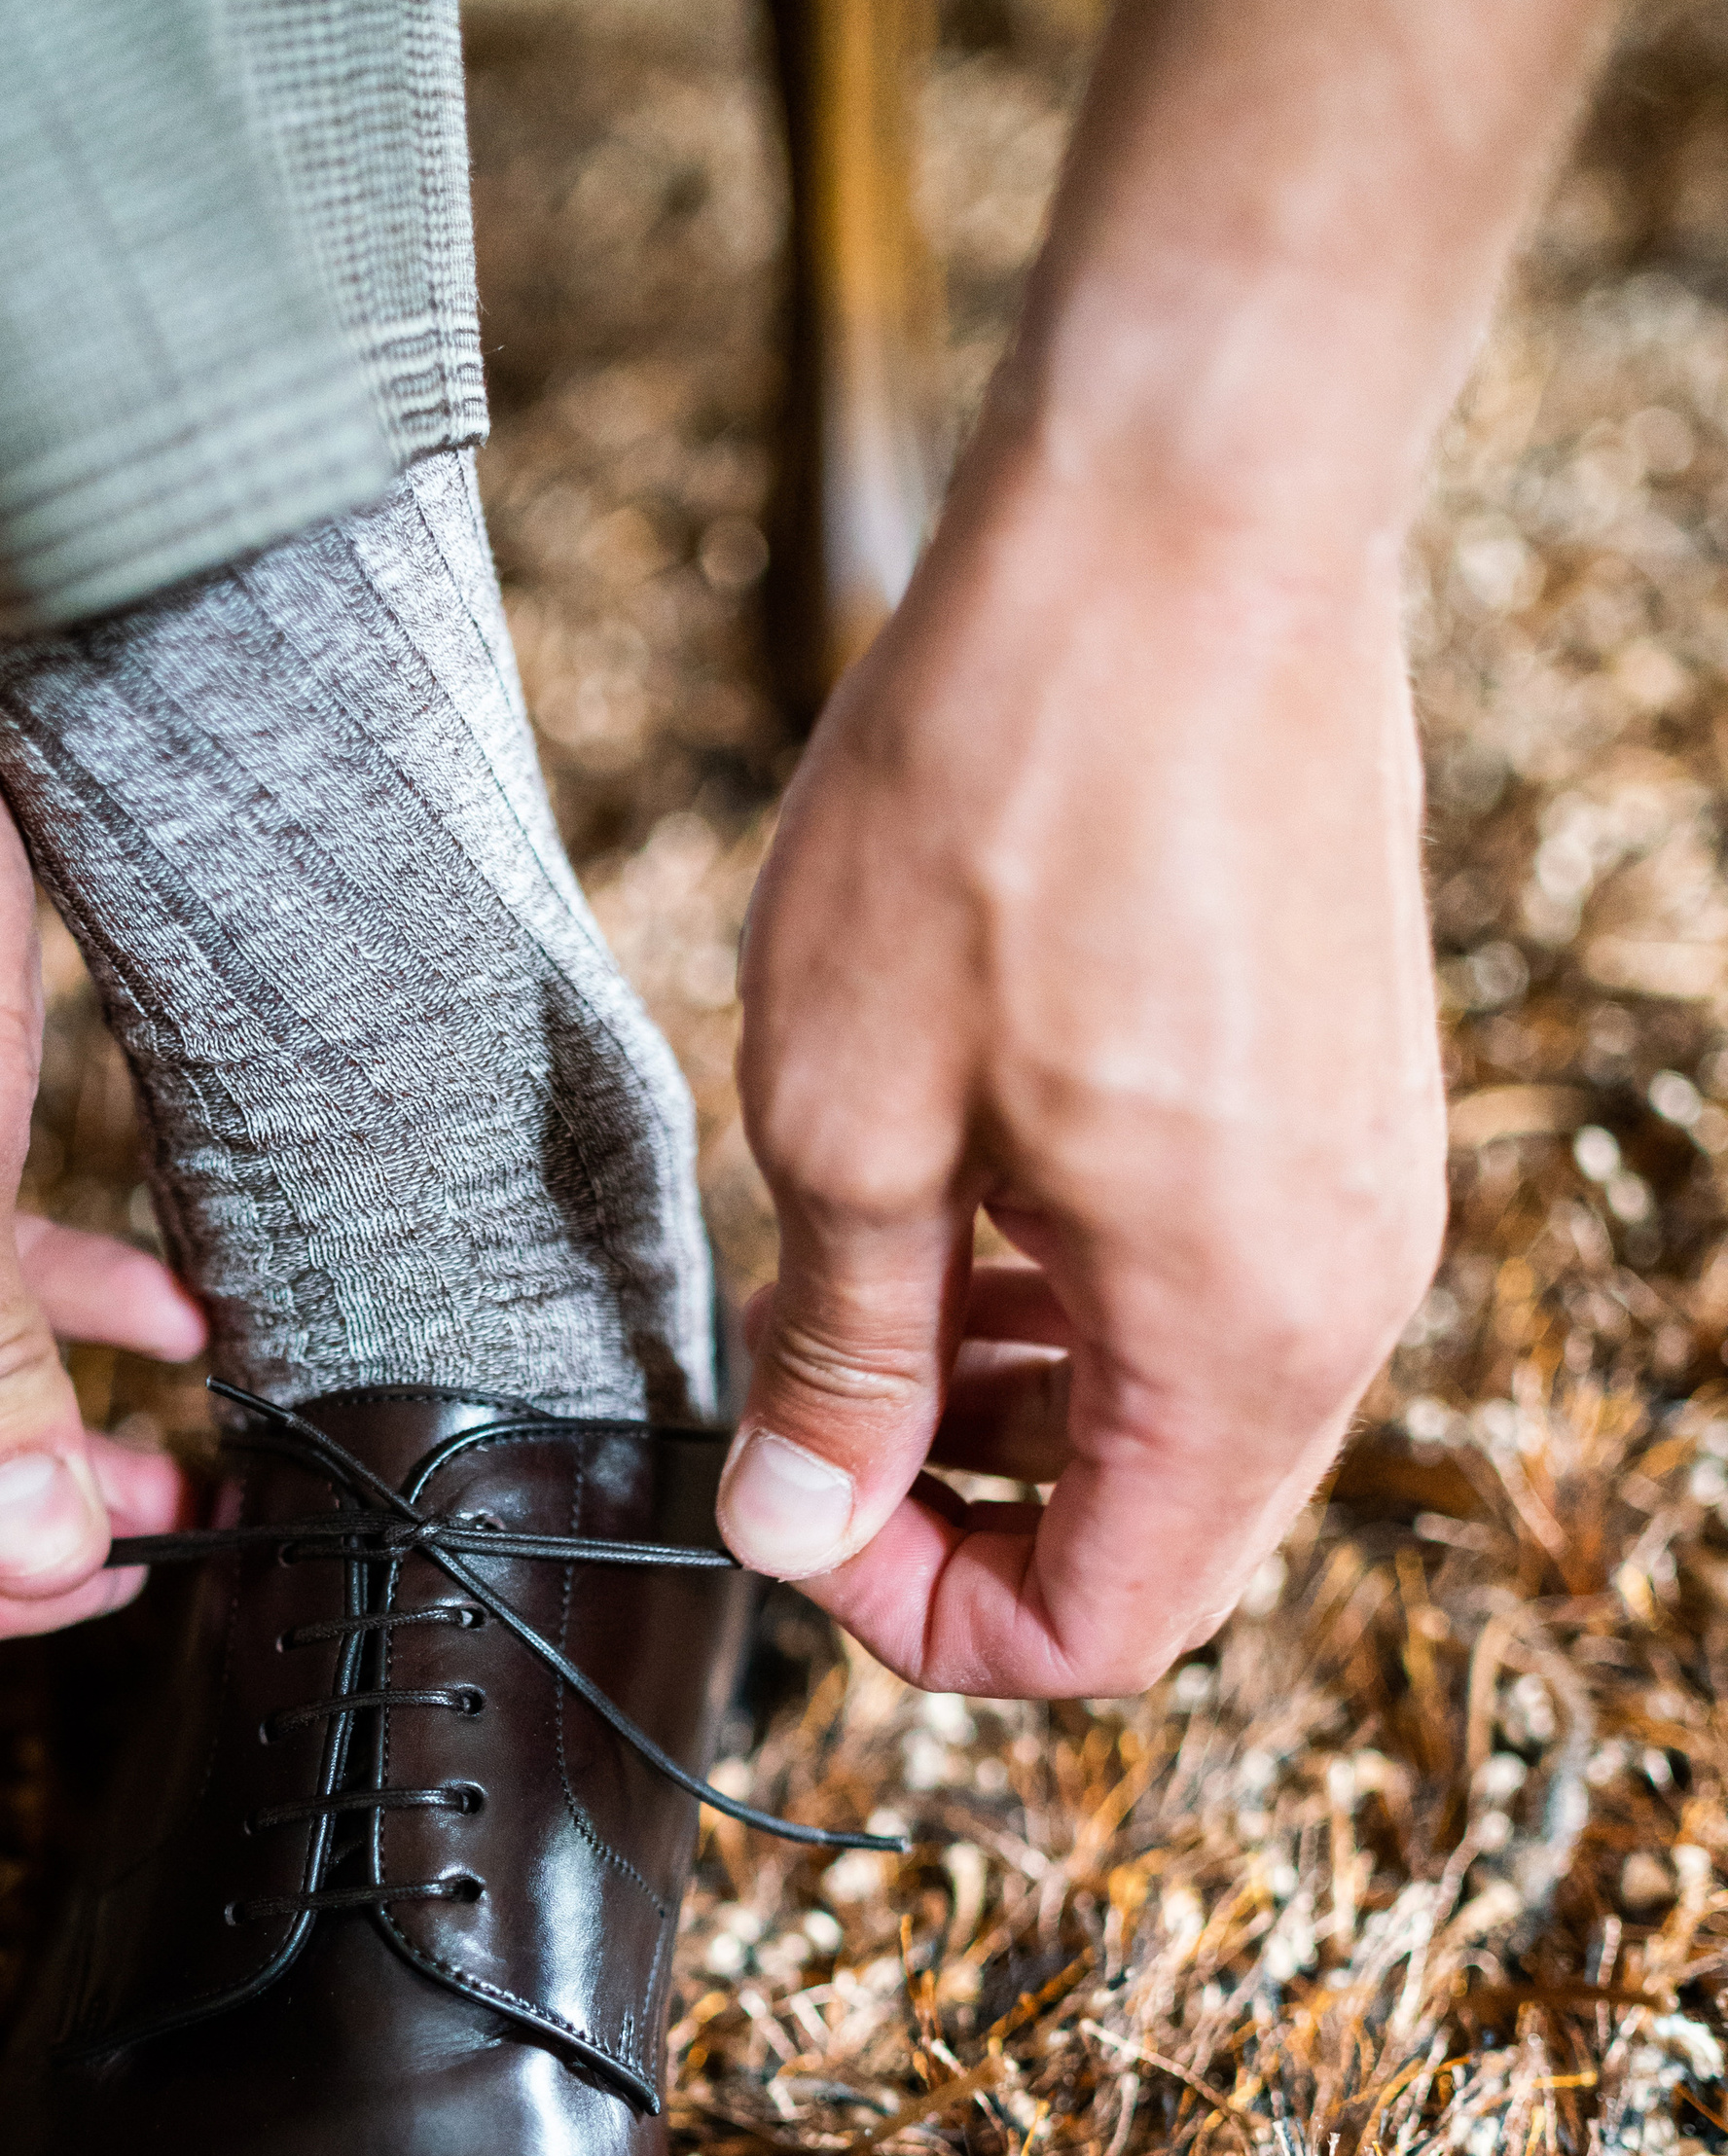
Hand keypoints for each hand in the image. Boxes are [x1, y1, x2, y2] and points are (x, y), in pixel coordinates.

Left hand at [719, 450, 1446, 1695]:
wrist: (1184, 523)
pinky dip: (1086, 1306)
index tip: (797, 1515)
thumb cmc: (1004, 798)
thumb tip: (793, 1525)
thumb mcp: (851, 1115)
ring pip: (1185, 1426)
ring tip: (873, 1287)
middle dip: (964, 1521)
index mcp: (1236, 1342)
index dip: (922, 1623)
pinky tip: (974, 1197)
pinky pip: (1218, 1298)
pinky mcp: (1344, 1109)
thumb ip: (840, 1356)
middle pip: (1154, 1545)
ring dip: (1017, 1411)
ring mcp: (1362, 1200)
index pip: (1100, 1632)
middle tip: (813, 1407)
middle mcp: (1344, 1297)